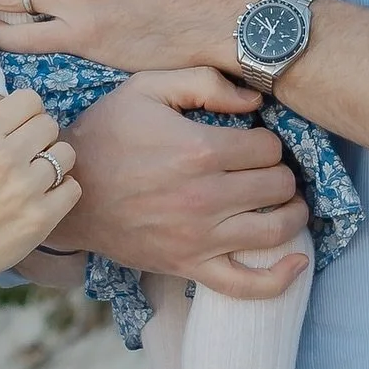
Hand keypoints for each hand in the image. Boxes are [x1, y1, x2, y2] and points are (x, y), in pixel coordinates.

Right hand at [0, 66, 79, 297]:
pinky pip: (74, 187)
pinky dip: (63, 191)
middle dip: (39, 135)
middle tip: (23, 152)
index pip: (30, 99)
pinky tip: (43, 196)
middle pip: (50, 124)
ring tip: (34, 174)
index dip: (24, 111)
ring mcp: (27, 189)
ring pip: (66, 154)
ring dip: (54, 161)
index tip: (15, 127)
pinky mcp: (43, 218)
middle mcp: (7, 158)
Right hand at [49, 68, 309, 297]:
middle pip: (278, 186)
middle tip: (264, 168)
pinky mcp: (189, 266)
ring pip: (276, 231)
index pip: (269, 148)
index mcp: (199, 150)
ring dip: (291, 213)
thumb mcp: (146, 88)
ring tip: (285, 201)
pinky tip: (298, 261)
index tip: (253, 140)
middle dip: (279, 173)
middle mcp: (206, 197)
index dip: (268, 140)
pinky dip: (280, 278)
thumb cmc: (107, 132)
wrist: (69, 188)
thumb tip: (255, 101)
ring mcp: (200, 238)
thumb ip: (204, 83)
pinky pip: (247, 285)